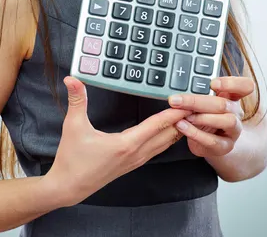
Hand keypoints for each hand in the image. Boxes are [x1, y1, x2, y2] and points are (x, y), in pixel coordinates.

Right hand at [46, 76, 190, 206]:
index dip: (175, 113)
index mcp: (126, 144)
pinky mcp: (133, 163)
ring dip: (178, 130)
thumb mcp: (74, 126)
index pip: (158, 125)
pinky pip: (157, 149)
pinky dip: (168, 138)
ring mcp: (136, 160)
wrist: (68, 187)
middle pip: (168, 135)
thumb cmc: (72, 159)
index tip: (189, 103)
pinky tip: (171, 131)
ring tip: (190, 116)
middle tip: (198, 105)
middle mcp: (136, 153)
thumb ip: (77, 100)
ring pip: (165, 144)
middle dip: (183, 121)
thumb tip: (72, 79)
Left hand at [167, 77, 254, 157]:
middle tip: (177, 100)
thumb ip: (198, 92)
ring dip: (203, 118)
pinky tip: (182, 126)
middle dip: (198, 101)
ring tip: (185, 116)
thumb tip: (180, 85)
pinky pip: (212, 140)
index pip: (245, 86)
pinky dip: (195, 133)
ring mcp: (233, 130)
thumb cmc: (205, 115)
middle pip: (224, 104)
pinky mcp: (225, 146)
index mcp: (232, 96)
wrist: (209, 142)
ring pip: (226, 121)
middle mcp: (236, 112)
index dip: (231, 83)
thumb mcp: (203, 101)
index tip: (213, 84)